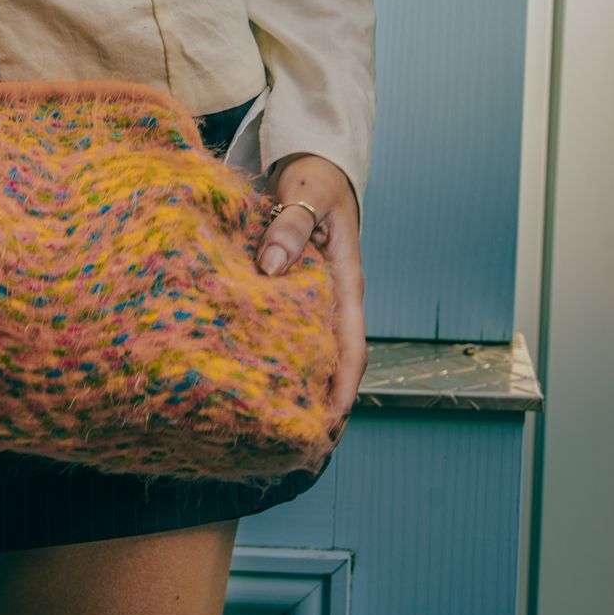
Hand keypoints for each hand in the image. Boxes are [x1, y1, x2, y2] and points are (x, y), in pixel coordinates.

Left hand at [256, 153, 366, 444]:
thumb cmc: (313, 179)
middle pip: (337, 362)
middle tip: (301, 446)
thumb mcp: (306, 193)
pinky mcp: (297, 295)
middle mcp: (335, 298)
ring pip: (315, 353)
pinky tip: (259, 382)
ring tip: (279, 429)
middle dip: (326, 404)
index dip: (345, 385)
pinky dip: (283, 361)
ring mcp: (317, 300)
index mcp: (346, 279)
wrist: (312, 168)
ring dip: (303, 388)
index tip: (333, 420)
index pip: (353, 344)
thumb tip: (270, 265)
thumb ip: (290, 225)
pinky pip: (293, 335)